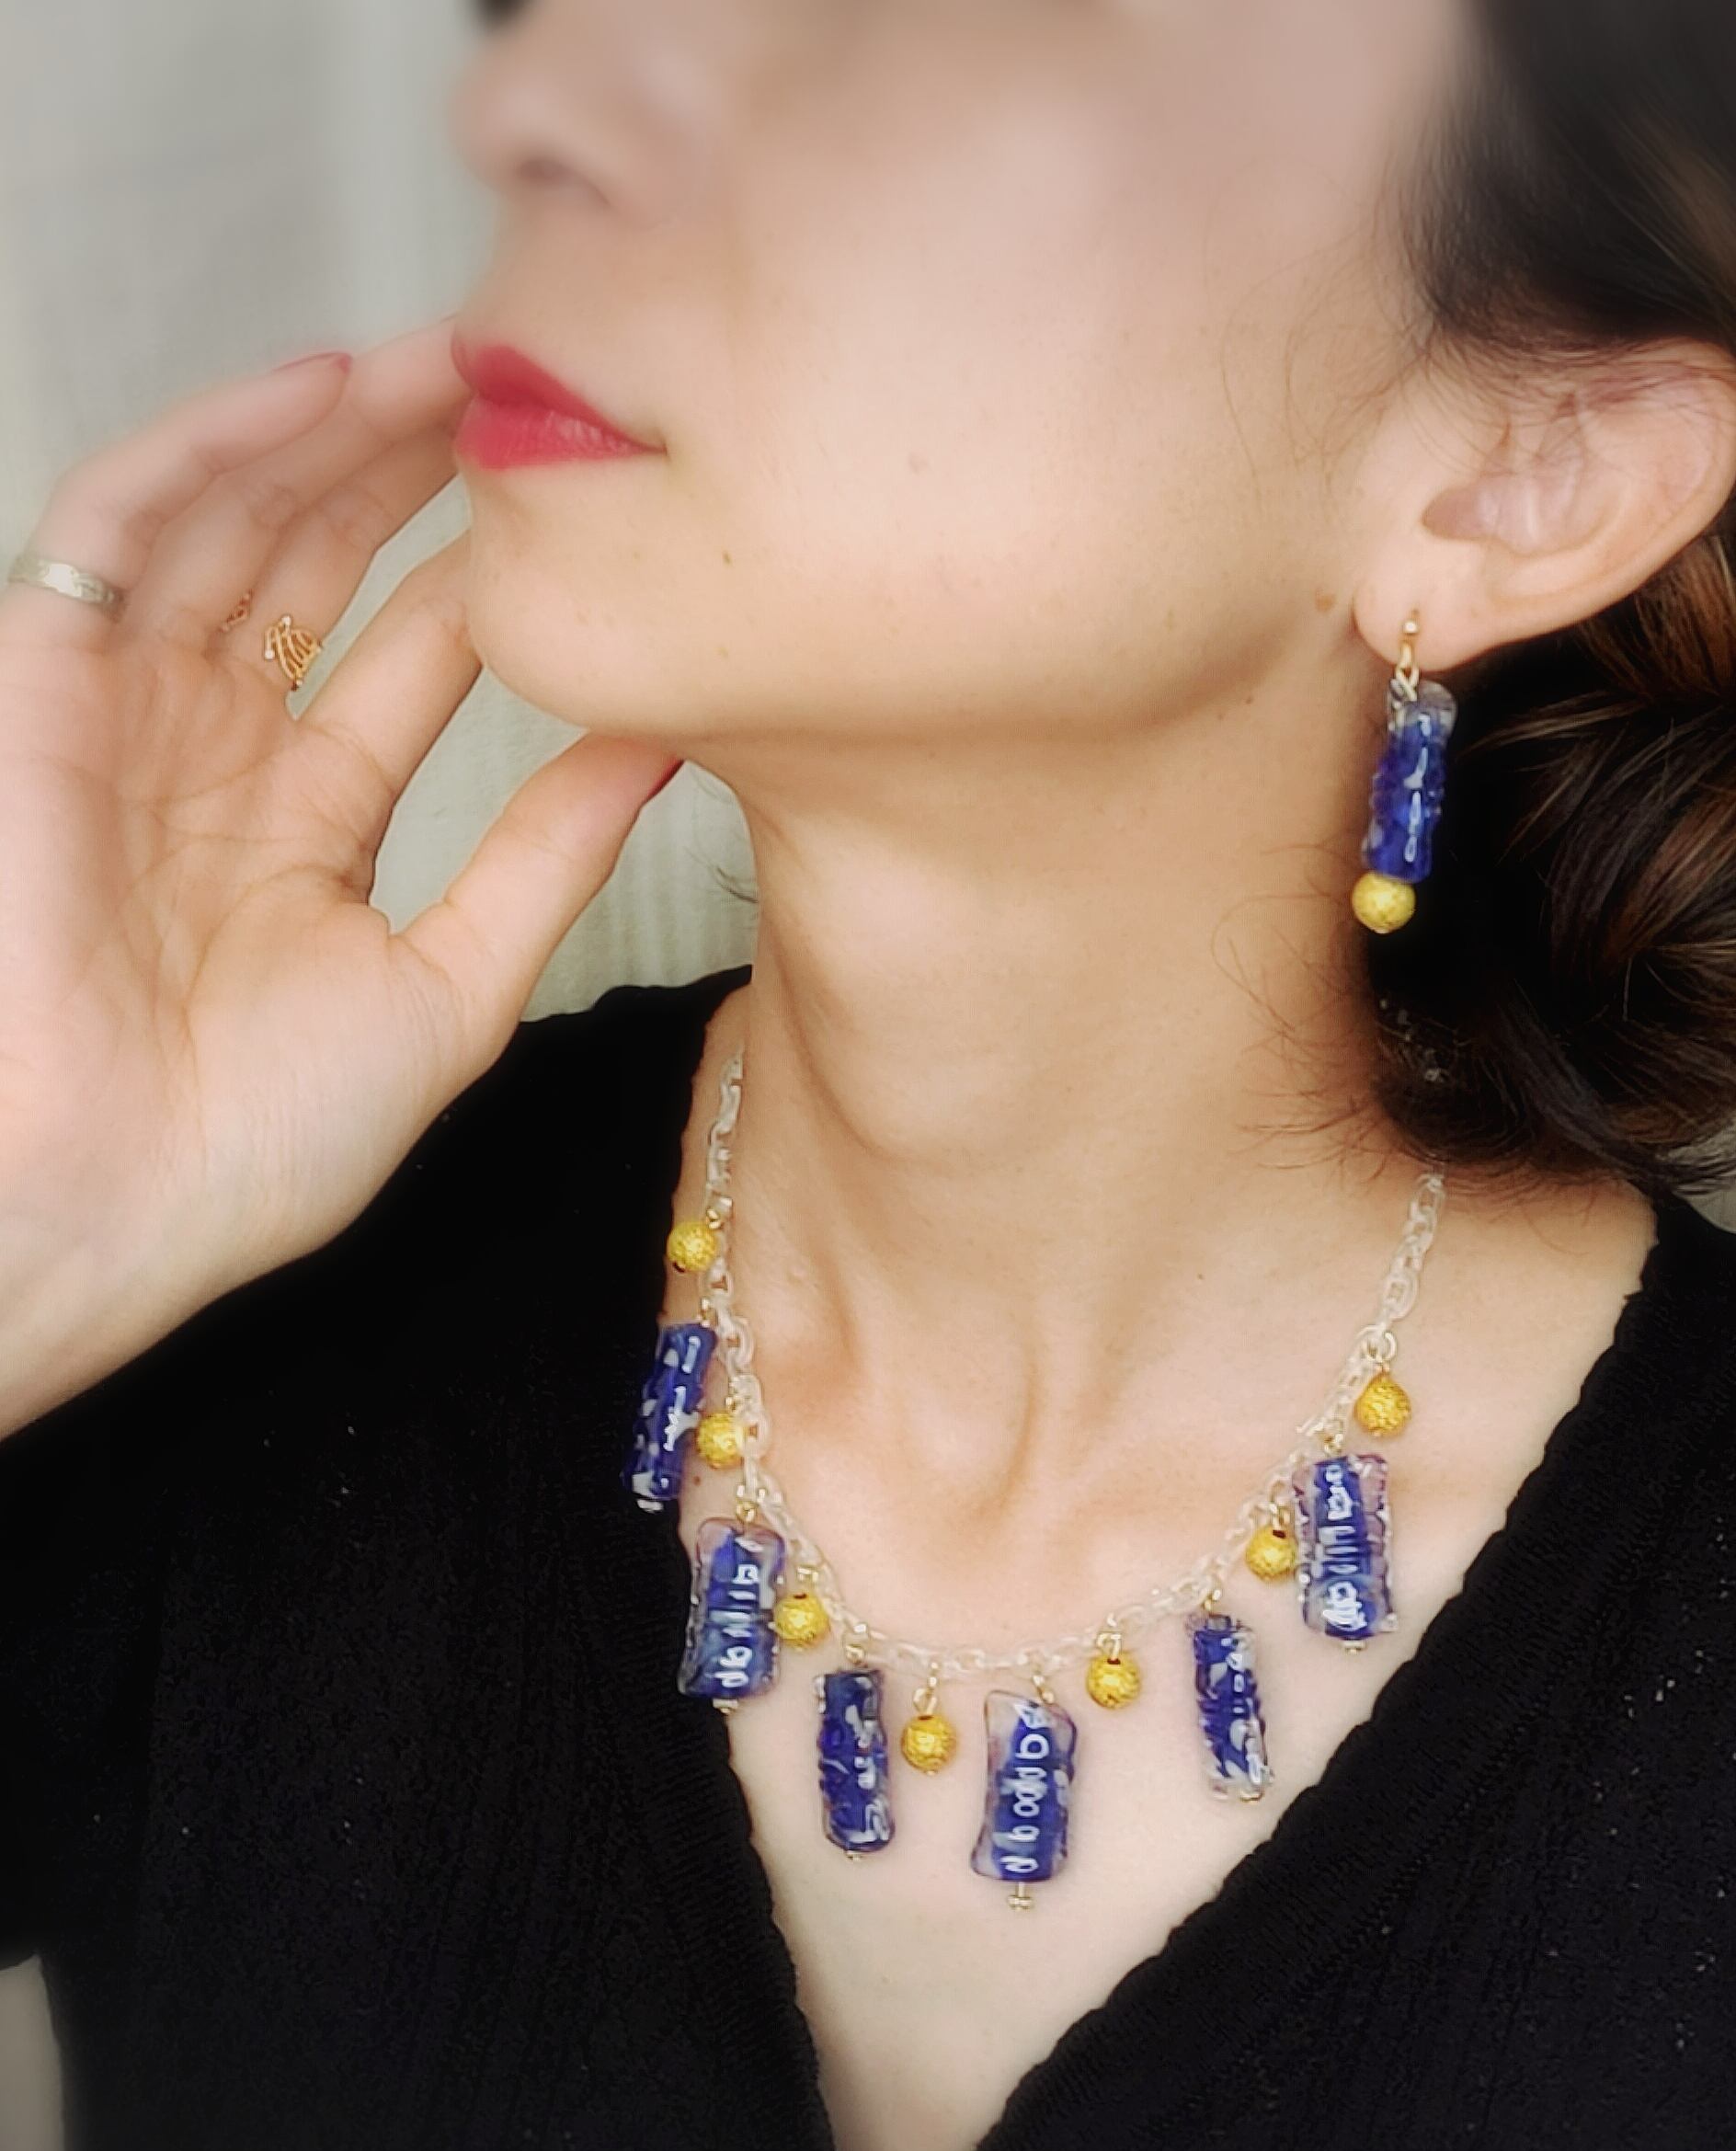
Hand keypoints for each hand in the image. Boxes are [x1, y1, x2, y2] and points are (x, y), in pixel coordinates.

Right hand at [0, 319, 680, 1437]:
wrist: (105, 1205)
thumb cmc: (257, 1142)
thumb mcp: (451, 990)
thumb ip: (546, 862)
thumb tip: (667, 749)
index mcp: (303, 825)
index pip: (404, 662)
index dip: (487, 579)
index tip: (587, 515)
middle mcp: (213, 751)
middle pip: (318, 566)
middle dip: (414, 469)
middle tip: (521, 385)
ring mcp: (127, 711)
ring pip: (232, 520)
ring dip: (332, 428)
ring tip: (446, 352)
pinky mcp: (43, 683)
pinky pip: (117, 525)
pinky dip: (212, 447)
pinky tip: (318, 391)